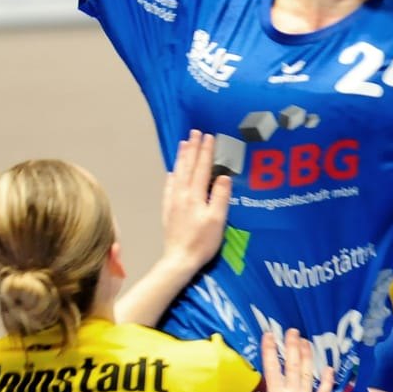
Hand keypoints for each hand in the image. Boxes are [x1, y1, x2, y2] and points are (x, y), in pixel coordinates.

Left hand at [159, 131, 231, 273]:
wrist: (179, 259)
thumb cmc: (202, 242)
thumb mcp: (217, 220)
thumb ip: (220, 196)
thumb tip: (224, 177)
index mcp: (195, 195)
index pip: (202, 168)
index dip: (206, 151)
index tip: (209, 136)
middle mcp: (182, 194)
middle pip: (188, 167)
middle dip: (192, 148)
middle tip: (194, 132)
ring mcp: (173, 202)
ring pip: (177, 174)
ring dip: (181, 158)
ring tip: (183, 144)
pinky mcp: (168, 211)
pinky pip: (169, 187)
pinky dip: (172, 176)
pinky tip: (172, 173)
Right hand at [260, 329, 335, 391]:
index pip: (269, 367)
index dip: (269, 349)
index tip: (269, 334)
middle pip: (291, 365)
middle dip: (291, 346)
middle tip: (293, 331)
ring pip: (307, 374)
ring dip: (308, 356)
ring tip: (307, 342)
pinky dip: (327, 381)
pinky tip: (329, 368)